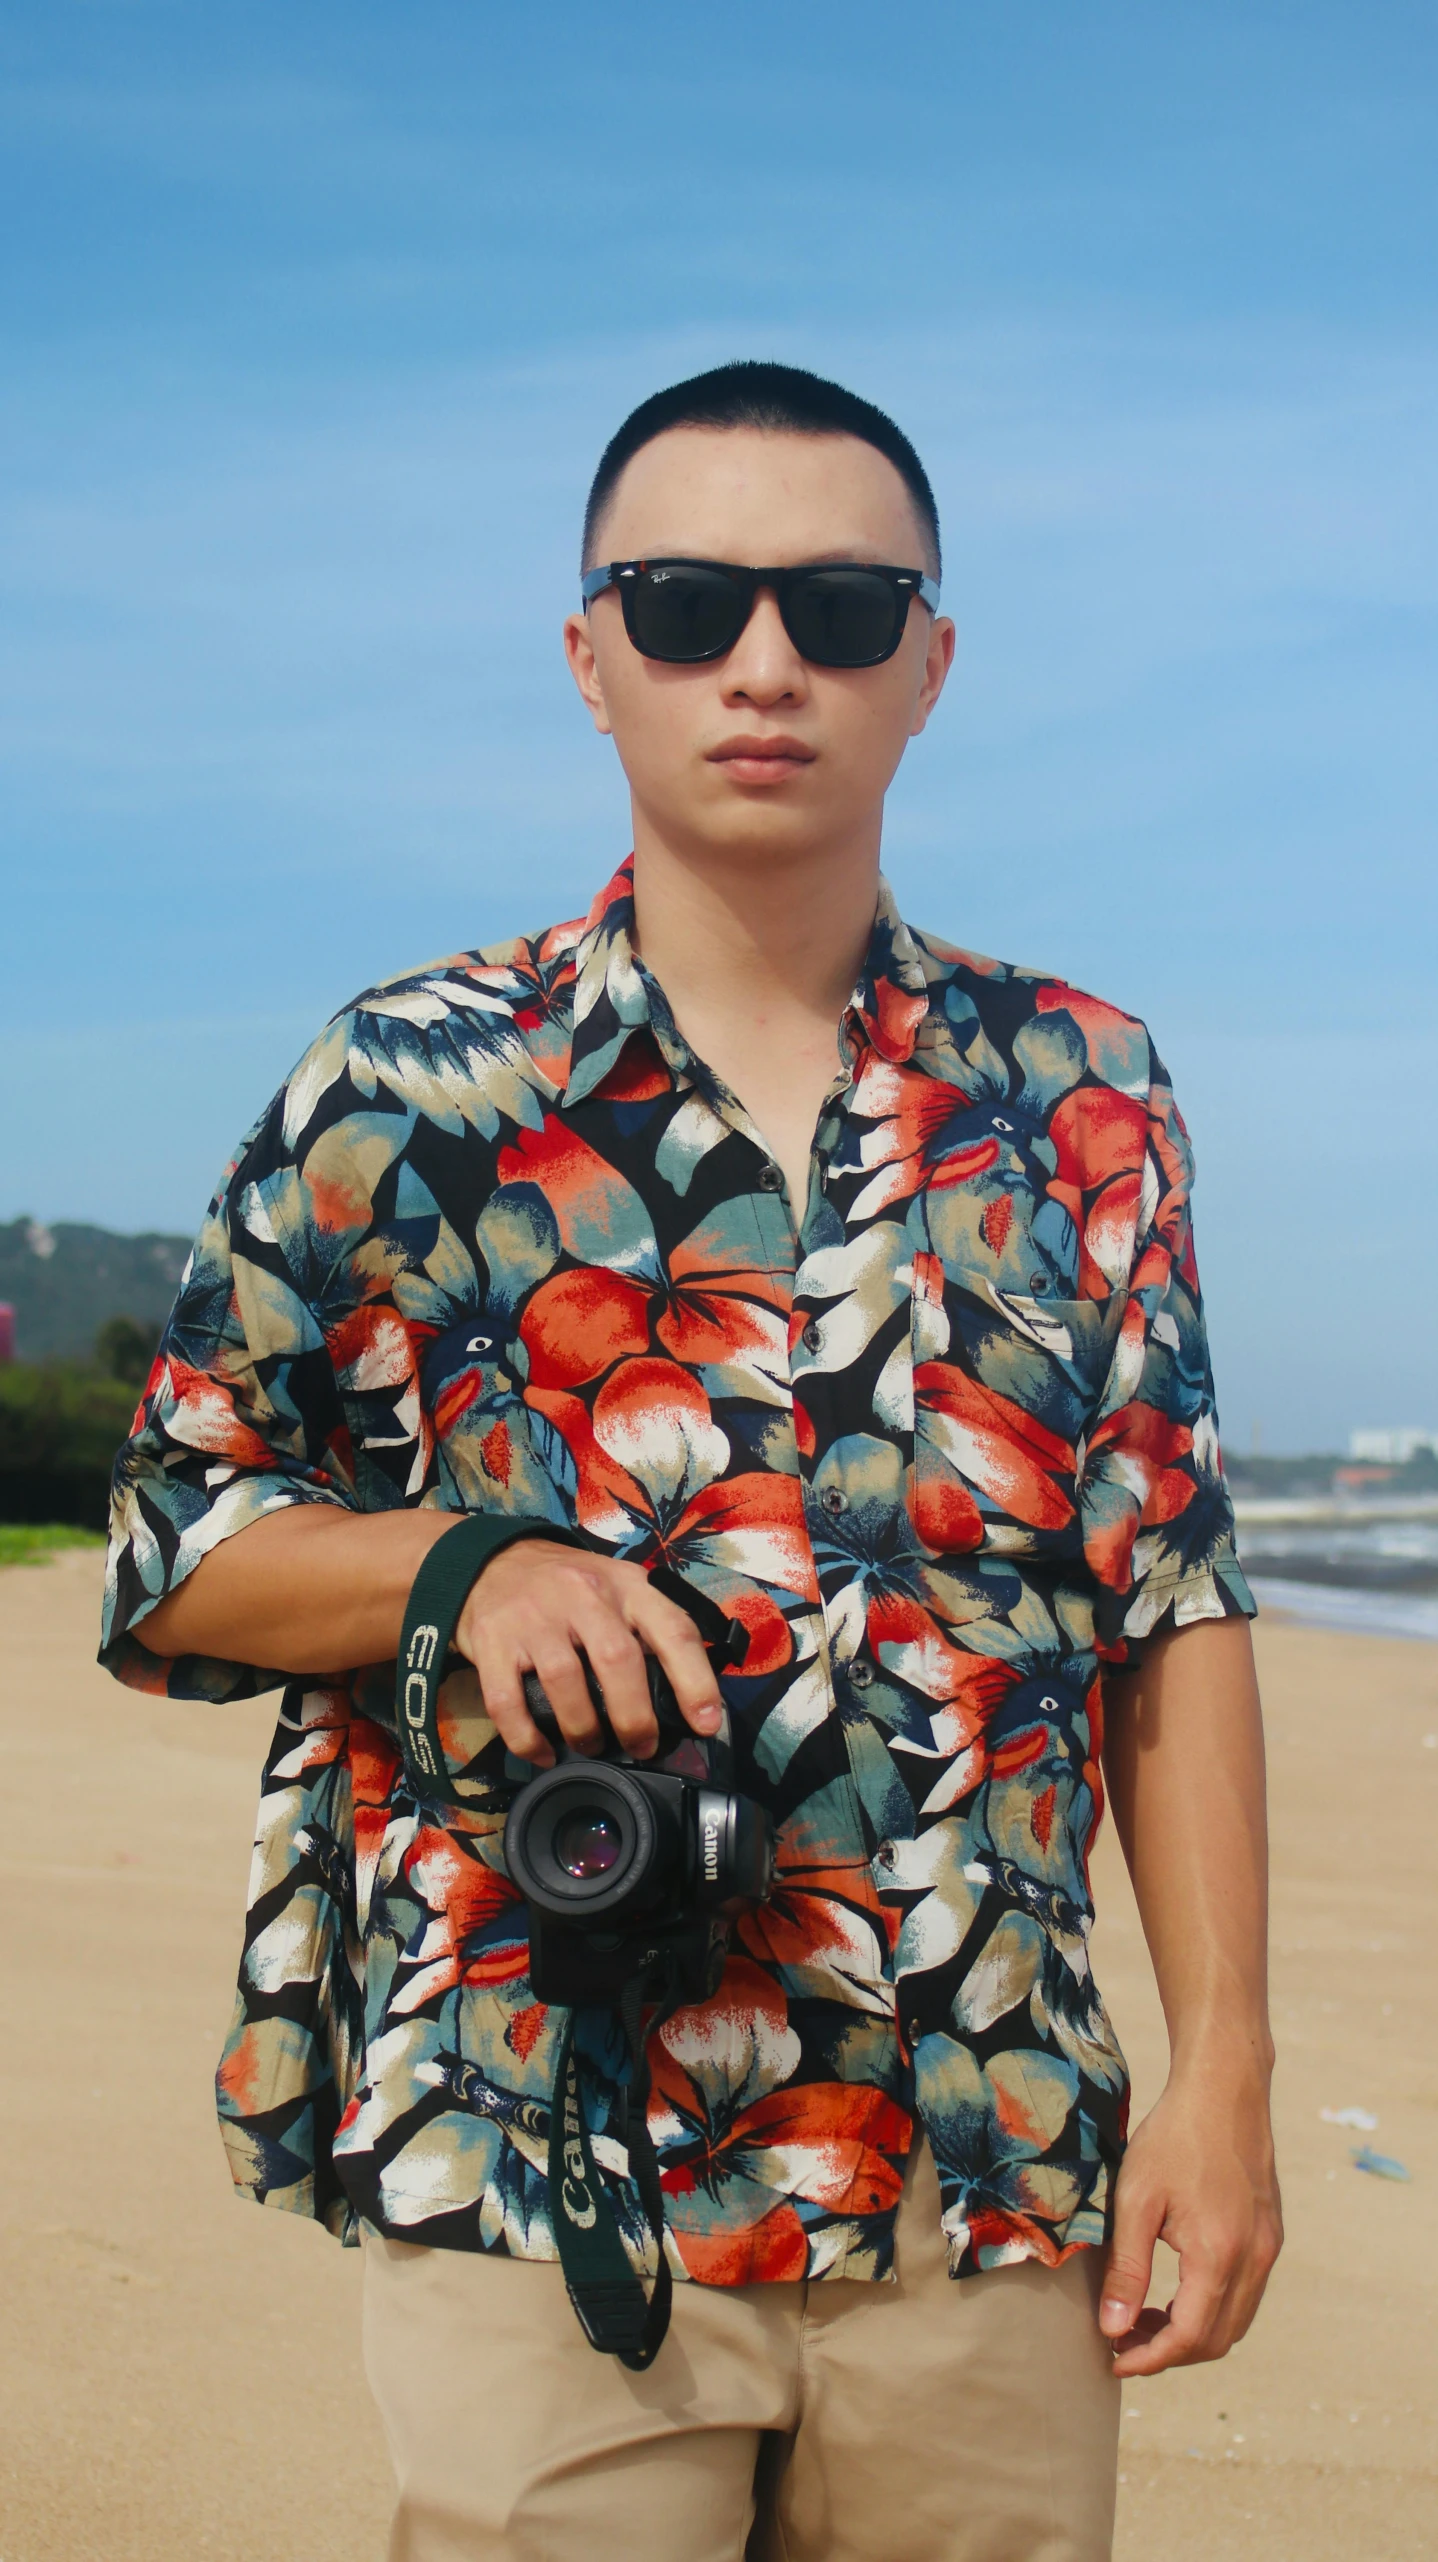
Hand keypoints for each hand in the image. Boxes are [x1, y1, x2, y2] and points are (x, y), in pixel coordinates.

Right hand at [457, 1539, 723, 1766]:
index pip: (672, 1628)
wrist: (493, 1562)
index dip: (695, 1680)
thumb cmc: (570, 1587)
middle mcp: (583, 1594)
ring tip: (590, 1746)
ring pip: (566, 1682)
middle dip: (634, 1717)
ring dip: (583, 1729)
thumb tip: (688, 1698)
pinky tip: (543, 1753)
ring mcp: (534, 1616)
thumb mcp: (618, 1588)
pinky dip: (527, 1738)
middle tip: (642, 1746)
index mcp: (626, 1585)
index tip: (705, 1723)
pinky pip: (509, 1702)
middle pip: (618, 1660)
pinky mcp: (492, 1641)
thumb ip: (649, 1629)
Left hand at [1098, 2058, 1282, 2376]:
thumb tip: (1112, 2328)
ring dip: (1191, 2334)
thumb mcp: (1137, 2199)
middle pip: (1216, 2340)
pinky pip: (1245, 2295)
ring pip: (1235, 2323)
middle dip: (1169, 2353)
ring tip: (1143, 2319)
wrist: (1225, 2088)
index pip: (1189, 2337)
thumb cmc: (1175, 2136)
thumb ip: (1126, 2268)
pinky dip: (1211, 2309)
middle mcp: (1254, 2260)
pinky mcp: (1270, 2236)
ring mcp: (1268, 2249)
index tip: (1114, 2359)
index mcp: (1220, 2255)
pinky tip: (1176, 2293)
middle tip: (1123, 2341)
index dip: (1150, 2358)